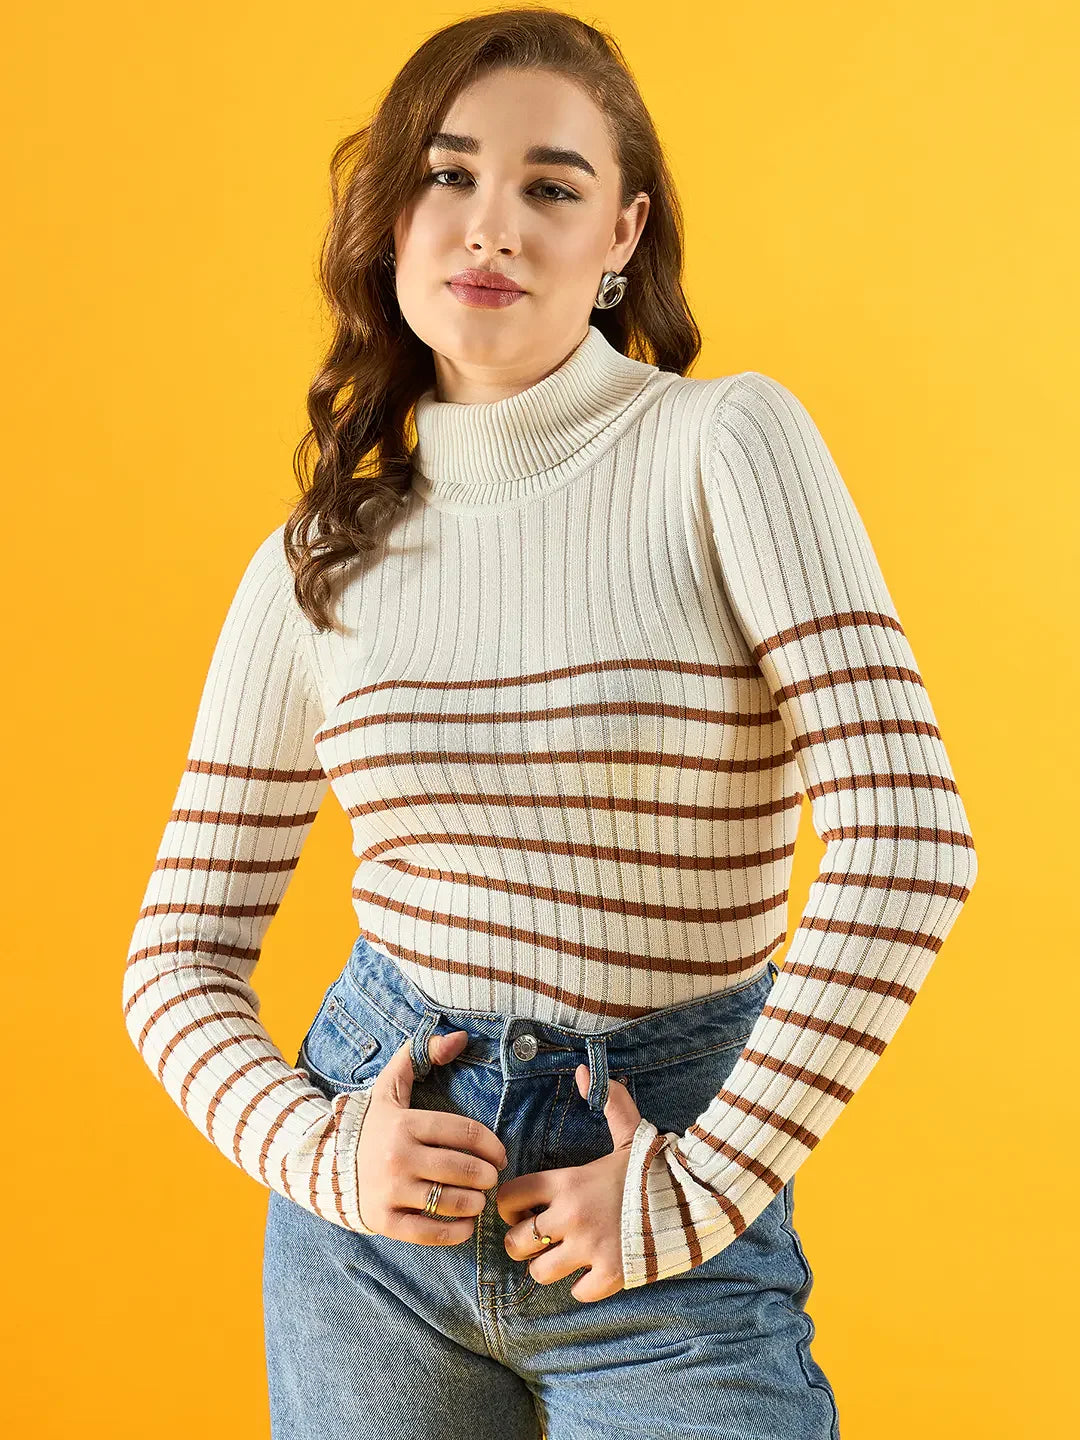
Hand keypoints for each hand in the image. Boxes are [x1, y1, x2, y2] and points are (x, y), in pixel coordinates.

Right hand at [355, 1029, 508, 1242]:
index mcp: (405, 1123)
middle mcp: (398, 1157)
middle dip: (487, 1175)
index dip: (491, 1145)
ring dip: (475, 1202)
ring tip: (478, 1199)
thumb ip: (422, 1054)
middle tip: (491, 1178)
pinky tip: (465, 1225)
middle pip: (463, 1168)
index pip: (464, 1132)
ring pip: (450, 1201)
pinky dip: (455, 1232)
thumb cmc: (372, 1125)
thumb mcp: (391, 1085)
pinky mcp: (384, 1221)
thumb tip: (459, 1036)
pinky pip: (429, 1232)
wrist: (325, 1163)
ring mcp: (390, 1190)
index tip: (500, 1155)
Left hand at [497, 1063, 640, 1302]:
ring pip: (539, 1272)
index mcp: (568, 1182)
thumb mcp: (631, 1131)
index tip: (522, 1208)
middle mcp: (572, 1216)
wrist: (697, 1198)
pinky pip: (577, 1293)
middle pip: (516, 1242)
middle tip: (539, 1238)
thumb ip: (607, 1102)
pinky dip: (583, 1287)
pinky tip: (594, 1272)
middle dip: (522, 1242)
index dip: (510, 1205)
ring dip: (548, 1267)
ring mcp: (590, 1248)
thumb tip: (583, 1070)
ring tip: (564, 1257)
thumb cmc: (658, 1167)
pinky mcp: (611, 1274)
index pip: (511, 1196)